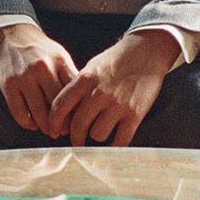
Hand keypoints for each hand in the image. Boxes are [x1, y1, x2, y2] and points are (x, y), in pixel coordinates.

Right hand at [0, 23, 79, 137]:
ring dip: (45, 127)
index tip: (78, 121)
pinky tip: (32, 123)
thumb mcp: (60, 56)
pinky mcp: (8, 85)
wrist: (11, 34)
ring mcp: (24, 77)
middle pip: (57, 106)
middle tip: (64, 131)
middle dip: (62, 124)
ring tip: (49, 130)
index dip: (76, 112)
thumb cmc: (39, 47)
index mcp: (59, 62)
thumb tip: (82, 102)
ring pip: (39, 113)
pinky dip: (27, 123)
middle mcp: (42, 69)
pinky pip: (19, 113)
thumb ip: (70, 76)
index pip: (73, 94)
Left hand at [52, 29, 181, 148]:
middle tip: (77, 141)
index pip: (60, 107)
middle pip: (78, 126)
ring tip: (101, 131)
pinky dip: (115, 146)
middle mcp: (98, 94)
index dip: (53, 123)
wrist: (146, 53)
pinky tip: (114, 143)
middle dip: (75, 137)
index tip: (53, 131)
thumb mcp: (90, 68)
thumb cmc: (115, 60)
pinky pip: (120, 140)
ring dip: (97, 136)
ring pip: (98, 135)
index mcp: (84, 80)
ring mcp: (117, 105)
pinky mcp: (134, 115)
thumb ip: (77, 88)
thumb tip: (63, 112)